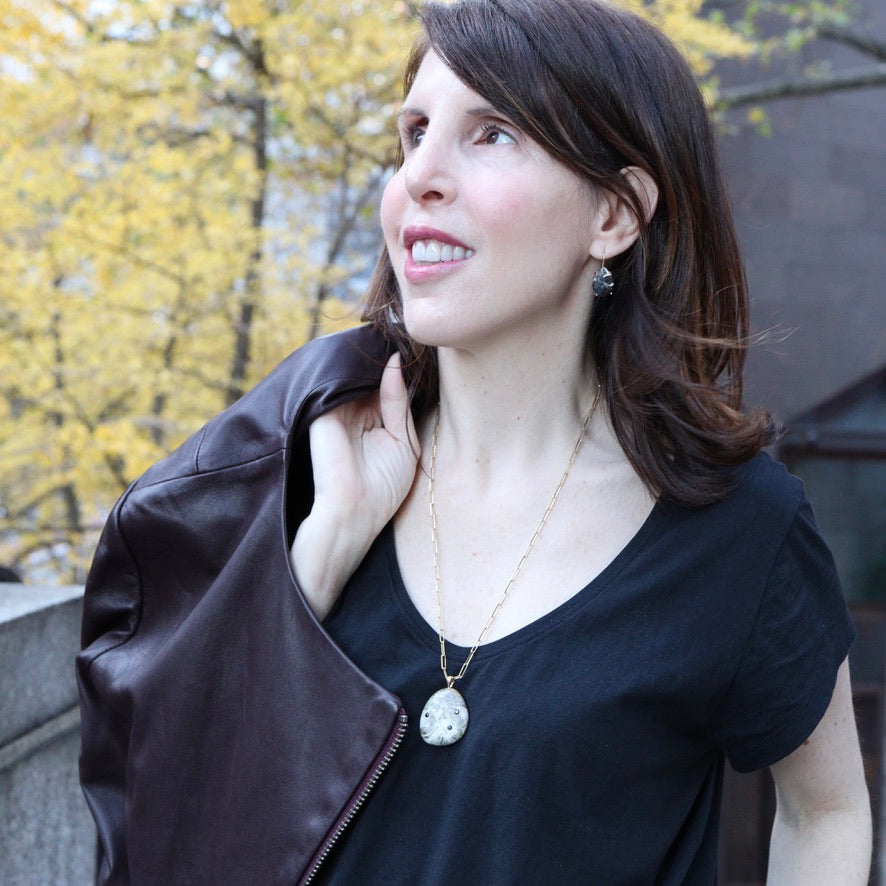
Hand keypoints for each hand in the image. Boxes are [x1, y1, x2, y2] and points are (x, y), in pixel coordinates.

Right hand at [290, 352, 419, 618]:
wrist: (355, 513)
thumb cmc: (383, 487)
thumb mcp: (402, 441)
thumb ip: (397, 402)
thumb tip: (395, 362)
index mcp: (372, 419)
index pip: (385, 381)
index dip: (399, 364)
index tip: (418, 343)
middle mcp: (353, 410)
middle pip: (369, 372)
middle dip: (387, 352)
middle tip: (409, 329)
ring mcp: (335, 409)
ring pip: (354, 371)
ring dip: (371, 355)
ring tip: (395, 332)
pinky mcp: (321, 410)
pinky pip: (338, 378)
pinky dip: (354, 365)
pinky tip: (378, 349)